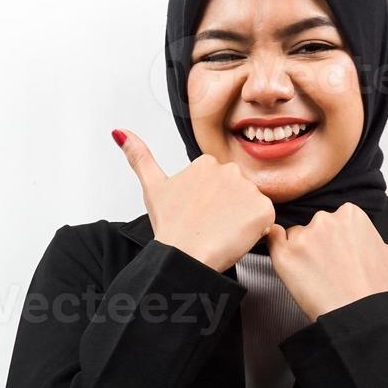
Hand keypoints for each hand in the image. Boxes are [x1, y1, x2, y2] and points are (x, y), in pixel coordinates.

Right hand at [114, 128, 274, 272]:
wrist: (184, 255)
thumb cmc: (170, 227)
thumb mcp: (152, 187)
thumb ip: (139, 156)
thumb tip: (120, 132)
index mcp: (206, 163)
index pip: (220, 184)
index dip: (212, 204)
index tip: (200, 215)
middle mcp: (230, 170)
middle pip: (238, 193)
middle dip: (229, 210)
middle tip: (210, 226)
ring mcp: (249, 189)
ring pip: (252, 206)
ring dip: (242, 221)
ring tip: (221, 233)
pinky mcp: (265, 210)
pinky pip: (267, 221)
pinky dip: (257, 232)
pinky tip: (237, 237)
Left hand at [264, 202, 387, 321]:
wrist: (355, 319)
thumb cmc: (375, 292)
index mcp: (352, 214)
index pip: (336, 221)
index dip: (338, 244)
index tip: (345, 261)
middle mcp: (327, 219)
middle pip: (315, 227)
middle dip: (320, 246)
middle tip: (332, 272)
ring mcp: (303, 235)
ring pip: (295, 236)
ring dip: (301, 252)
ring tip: (317, 277)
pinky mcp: (283, 253)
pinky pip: (271, 240)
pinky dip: (277, 251)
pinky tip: (293, 268)